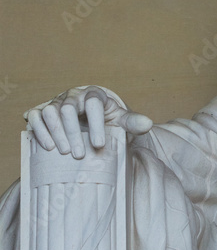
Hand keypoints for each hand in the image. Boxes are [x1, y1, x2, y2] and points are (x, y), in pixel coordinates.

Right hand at [24, 85, 152, 158]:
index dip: (96, 123)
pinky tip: (48, 147)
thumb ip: (132, 122)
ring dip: (55, 132)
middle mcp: (73, 96)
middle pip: (68, 108)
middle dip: (73, 132)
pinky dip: (40, 130)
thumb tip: (148, 124)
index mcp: (94, 95)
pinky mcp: (42, 111)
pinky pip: (35, 116)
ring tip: (64, 152)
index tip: (99, 144)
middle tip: (79, 155)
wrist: (88, 120)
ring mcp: (56, 102)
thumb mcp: (120, 120)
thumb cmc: (106, 121)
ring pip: (50, 111)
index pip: (93, 103)